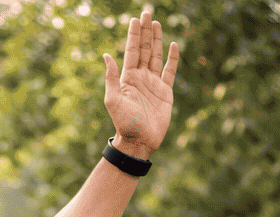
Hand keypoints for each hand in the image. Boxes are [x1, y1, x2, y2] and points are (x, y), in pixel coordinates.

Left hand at [103, 10, 178, 157]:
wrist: (139, 141)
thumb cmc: (124, 123)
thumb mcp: (113, 100)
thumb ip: (111, 78)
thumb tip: (107, 55)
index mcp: (127, 79)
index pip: (132, 51)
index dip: (134, 35)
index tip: (135, 19)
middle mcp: (140, 79)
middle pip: (144, 50)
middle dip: (145, 32)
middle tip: (147, 12)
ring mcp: (153, 84)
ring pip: (156, 56)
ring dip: (156, 40)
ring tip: (156, 24)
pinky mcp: (165, 92)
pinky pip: (169, 71)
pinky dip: (171, 58)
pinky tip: (173, 45)